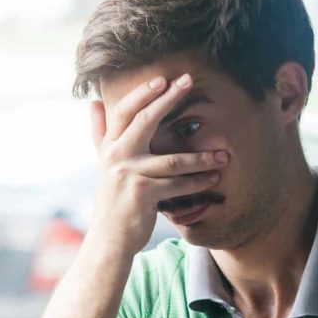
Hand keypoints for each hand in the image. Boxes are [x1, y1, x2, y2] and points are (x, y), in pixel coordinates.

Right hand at [86, 73, 228, 255]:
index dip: (142, 93)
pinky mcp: (142, 195)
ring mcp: (129, 175)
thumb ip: (100, 133)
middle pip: (145, 121)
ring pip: (172, 159)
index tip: (163, 78)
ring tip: (224, 155)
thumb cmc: (113, 199)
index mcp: (110, 146)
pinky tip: (214, 178)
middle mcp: (116, 156)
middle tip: (189, 81)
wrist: (109, 239)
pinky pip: (177, 184)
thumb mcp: (102, 163)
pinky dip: (197, 182)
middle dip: (168, 99)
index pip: (124, 111)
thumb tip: (93, 103)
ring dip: (201, 157)